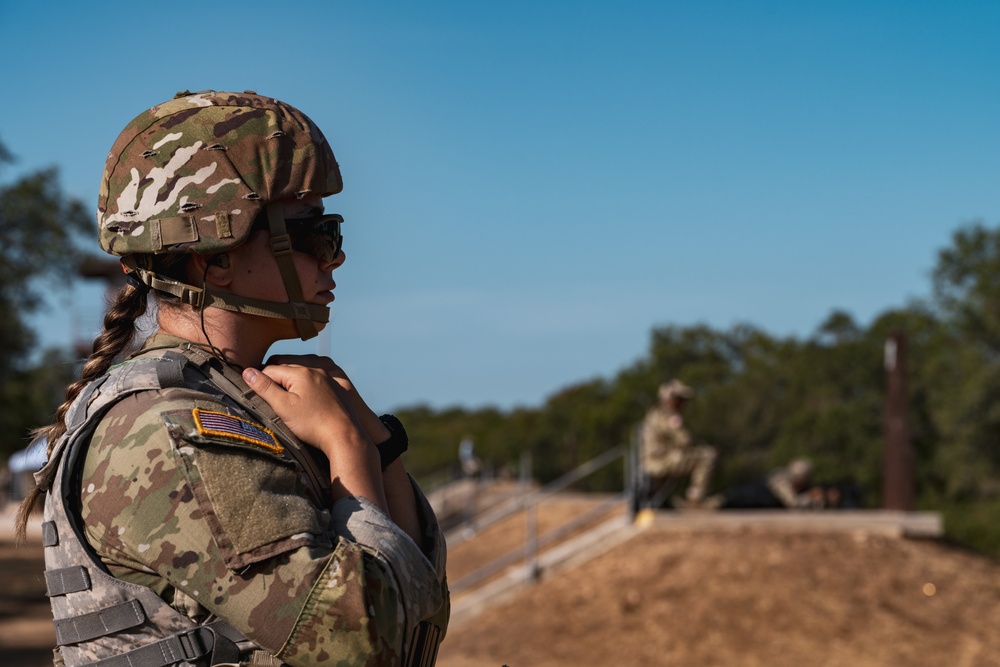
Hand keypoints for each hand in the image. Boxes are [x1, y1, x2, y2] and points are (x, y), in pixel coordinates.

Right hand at [243, 364, 360, 452]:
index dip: (260, 382)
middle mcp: (316, 371)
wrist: (344, 436)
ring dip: (292, 385)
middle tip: (271, 401)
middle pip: (287, 371)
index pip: (270, 370)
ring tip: (288, 402)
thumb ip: (264, 388)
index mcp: (301, 372)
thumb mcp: (283, 407)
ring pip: (303, 377)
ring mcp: (329, 379)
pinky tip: (307, 403)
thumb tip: (247, 372)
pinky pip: (317, 384)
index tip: (257, 397)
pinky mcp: (337, 389)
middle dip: (276, 382)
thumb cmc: (312, 423)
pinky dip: (308, 390)